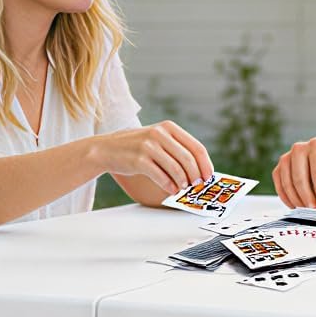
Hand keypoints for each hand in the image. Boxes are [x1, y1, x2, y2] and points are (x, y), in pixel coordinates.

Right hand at [97, 121, 212, 193]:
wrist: (106, 149)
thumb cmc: (136, 147)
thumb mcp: (157, 140)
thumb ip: (176, 149)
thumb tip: (198, 170)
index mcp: (169, 127)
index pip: (196, 147)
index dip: (205, 164)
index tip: (208, 176)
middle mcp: (160, 134)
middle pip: (188, 159)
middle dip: (196, 176)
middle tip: (197, 185)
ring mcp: (149, 146)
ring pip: (176, 169)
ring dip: (183, 182)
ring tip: (182, 188)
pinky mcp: (139, 159)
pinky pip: (161, 176)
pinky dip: (169, 186)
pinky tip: (171, 189)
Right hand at [273, 137, 315, 208]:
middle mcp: (299, 148)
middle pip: (299, 178)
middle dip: (307, 197)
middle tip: (315, 210)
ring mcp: (286, 158)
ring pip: (288, 184)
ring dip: (297, 200)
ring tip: (308, 210)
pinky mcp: (278, 168)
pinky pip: (280, 187)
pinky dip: (287, 199)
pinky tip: (297, 206)